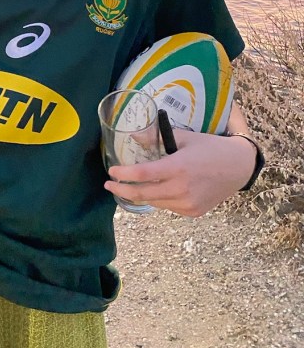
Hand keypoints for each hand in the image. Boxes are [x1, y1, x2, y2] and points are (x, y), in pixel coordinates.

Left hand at [105, 127, 257, 216]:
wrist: (239, 167)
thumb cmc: (210, 148)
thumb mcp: (184, 137)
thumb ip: (157, 137)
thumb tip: (133, 136)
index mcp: (178, 168)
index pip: (142, 174)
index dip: (123, 174)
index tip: (111, 172)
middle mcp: (182, 189)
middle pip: (143, 194)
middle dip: (122, 190)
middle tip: (109, 184)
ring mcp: (188, 204)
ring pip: (154, 202)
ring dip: (140, 195)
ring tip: (129, 186)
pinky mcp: (193, 212)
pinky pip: (168, 206)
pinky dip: (158, 198)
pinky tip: (157, 189)